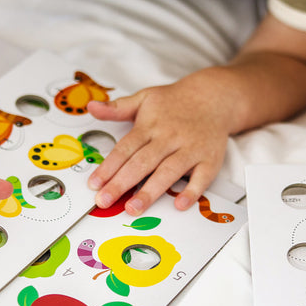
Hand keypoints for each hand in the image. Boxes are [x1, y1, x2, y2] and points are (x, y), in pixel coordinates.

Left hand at [86, 70, 233, 215]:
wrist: (214, 97)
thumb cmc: (174, 103)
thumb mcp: (144, 98)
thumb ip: (116, 108)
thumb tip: (91, 107)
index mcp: (150, 126)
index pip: (125, 149)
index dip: (108, 167)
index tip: (94, 184)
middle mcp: (169, 138)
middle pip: (142, 163)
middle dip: (121, 183)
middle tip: (104, 201)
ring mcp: (190, 149)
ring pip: (168, 172)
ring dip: (150, 191)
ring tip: (133, 208)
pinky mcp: (210, 159)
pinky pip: (201, 178)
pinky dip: (192, 191)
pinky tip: (179, 204)